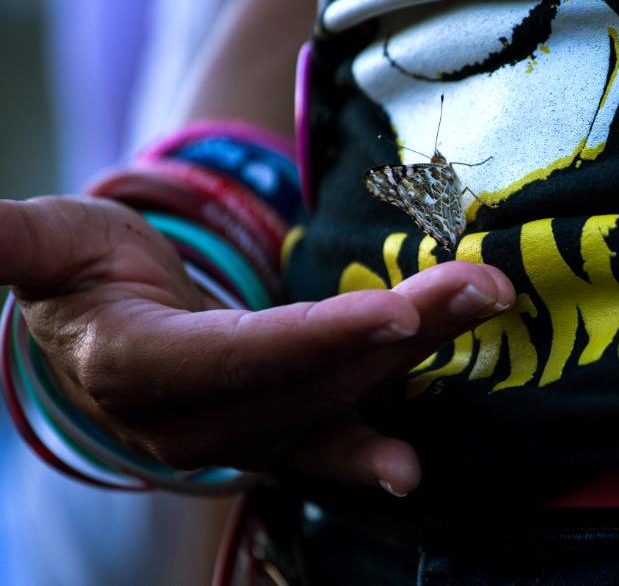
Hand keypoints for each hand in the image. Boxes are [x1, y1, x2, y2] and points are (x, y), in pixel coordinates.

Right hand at [0, 196, 514, 494]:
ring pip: (339, 399)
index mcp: (140, 366)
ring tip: (486, 304)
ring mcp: (239, 439)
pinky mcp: (273, 441)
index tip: (403, 310)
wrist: (105, 330)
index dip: (323, 336)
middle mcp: (193, 422)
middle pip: (314, 377)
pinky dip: (371, 452)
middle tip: (484, 285)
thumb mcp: (51, 241)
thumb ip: (13, 238)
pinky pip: (329, 448)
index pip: (247, 354)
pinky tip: (413, 467)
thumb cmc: (85, 272)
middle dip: (404, 331)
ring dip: (418, 357)